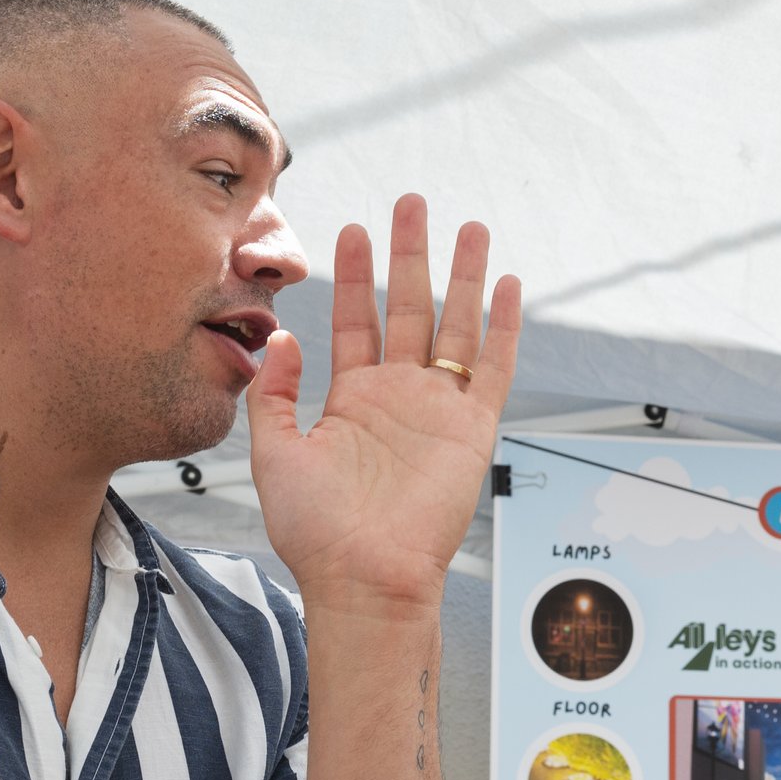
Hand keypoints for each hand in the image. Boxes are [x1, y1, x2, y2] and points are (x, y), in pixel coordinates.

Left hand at [246, 193, 521, 614]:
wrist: (364, 578)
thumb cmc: (316, 532)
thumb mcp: (273, 453)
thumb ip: (274, 393)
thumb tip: (279, 336)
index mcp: (351, 399)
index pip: (355, 320)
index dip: (353, 274)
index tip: (351, 227)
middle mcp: (398, 396)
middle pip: (408, 307)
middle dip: (410, 253)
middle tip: (411, 202)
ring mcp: (438, 410)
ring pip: (455, 326)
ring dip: (463, 276)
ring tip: (469, 226)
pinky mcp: (472, 430)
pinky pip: (494, 368)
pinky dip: (503, 327)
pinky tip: (507, 285)